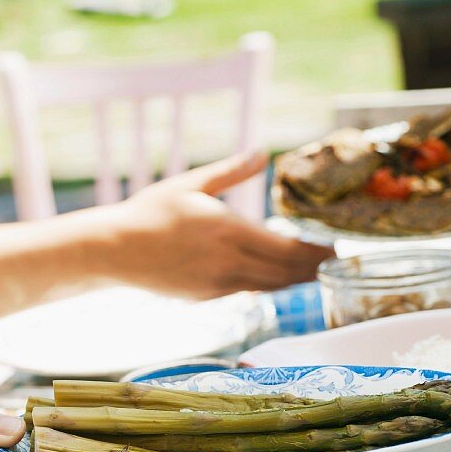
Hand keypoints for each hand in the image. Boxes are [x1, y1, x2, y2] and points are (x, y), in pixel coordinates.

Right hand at [107, 152, 331, 297]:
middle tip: (334, 261)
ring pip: (270, 287)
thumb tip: (262, 153)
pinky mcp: (208, 297)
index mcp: (229, 231)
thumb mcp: (191, 183)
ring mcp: (219, 285)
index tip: (335, 247)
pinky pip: (248, 291)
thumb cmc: (149, 212)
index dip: (316, 252)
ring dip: (294, 280)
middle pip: (286, 273)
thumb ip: (231, 171)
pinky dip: (268, 284)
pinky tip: (276, 275)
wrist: (115, 250)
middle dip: (313, 268)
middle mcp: (229, 263)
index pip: (287, 249)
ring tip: (314, 270)